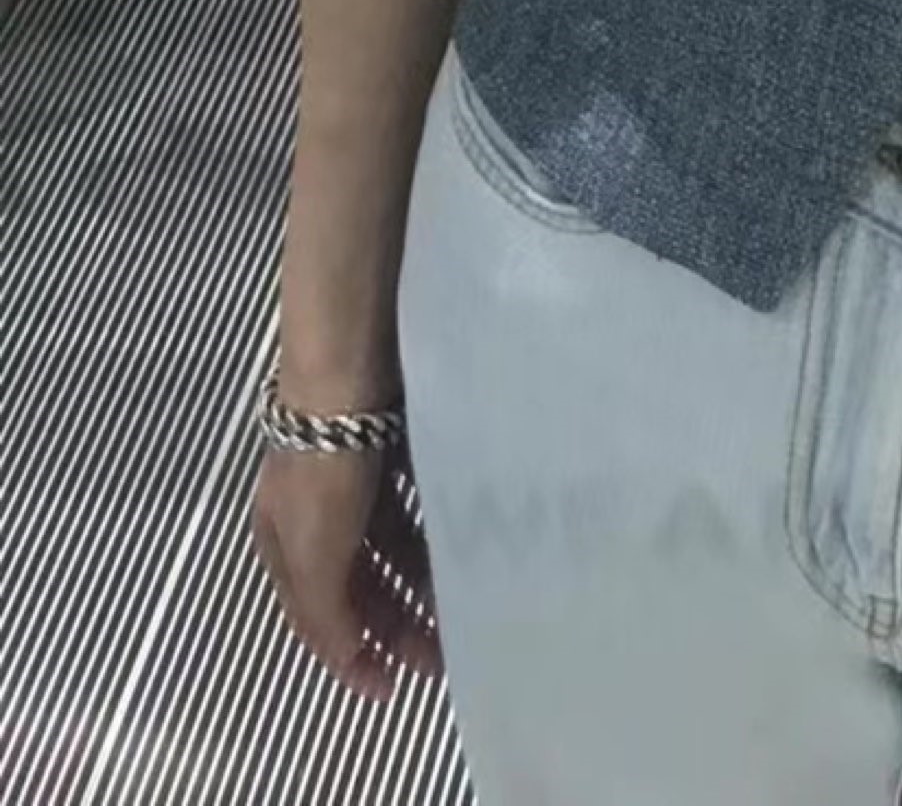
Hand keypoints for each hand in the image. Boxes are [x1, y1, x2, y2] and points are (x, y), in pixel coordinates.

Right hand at [254, 431, 443, 704]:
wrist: (349, 373)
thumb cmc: (324, 468)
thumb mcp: (312, 550)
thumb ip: (326, 609)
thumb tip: (348, 655)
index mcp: (282, 545)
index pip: (315, 619)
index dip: (349, 658)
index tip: (388, 690)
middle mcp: (315, 518)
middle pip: (356, 587)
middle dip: (392, 625)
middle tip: (438, 658)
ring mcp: (355, 485)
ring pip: (389, 552)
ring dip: (416, 586)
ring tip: (456, 611)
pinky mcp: (392, 454)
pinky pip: (412, 512)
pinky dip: (429, 539)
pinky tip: (456, 555)